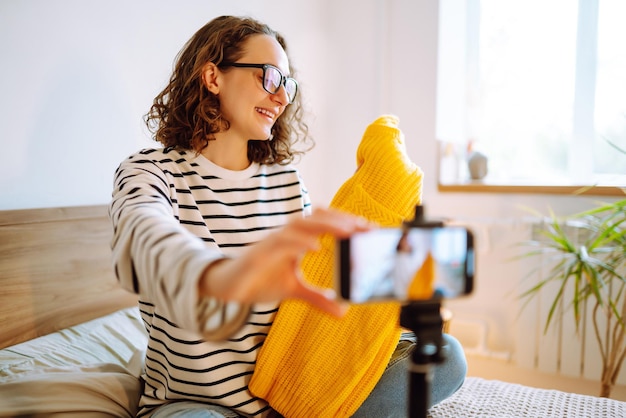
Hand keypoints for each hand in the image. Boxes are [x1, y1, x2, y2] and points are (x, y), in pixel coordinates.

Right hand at [199, 208, 372, 316]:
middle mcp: (286, 235)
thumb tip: (343, 311)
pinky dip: (299, 242)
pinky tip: (316, 247)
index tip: (369, 228)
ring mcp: (273, 242)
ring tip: (347, 230)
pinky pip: (281, 242)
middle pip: (317, 218)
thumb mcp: (294, 291)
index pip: (324, 223)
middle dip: (342, 220)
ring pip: (301, 225)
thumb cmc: (260, 280)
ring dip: (325, 226)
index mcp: (297, 240)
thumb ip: (318, 297)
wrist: (228, 287)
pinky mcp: (260, 253)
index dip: (346, 222)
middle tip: (365, 226)